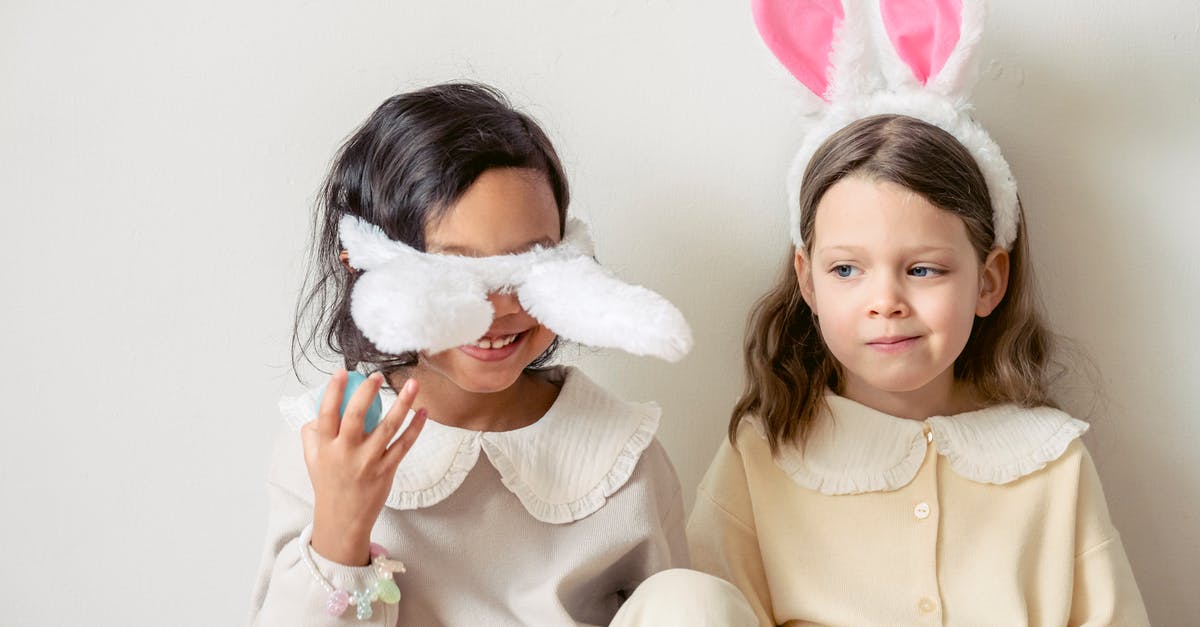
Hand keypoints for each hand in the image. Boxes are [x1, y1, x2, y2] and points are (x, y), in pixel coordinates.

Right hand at [301, 370, 426, 565]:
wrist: (343, 519)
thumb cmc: (329, 484)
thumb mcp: (312, 459)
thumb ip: (313, 434)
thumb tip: (320, 410)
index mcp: (325, 447)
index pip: (328, 413)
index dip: (334, 391)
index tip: (342, 372)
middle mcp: (346, 453)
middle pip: (357, 416)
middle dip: (368, 392)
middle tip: (378, 375)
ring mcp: (368, 462)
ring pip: (387, 428)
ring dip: (402, 404)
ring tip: (412, 384)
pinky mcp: (386, 470)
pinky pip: (403, 445)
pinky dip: (415, 428)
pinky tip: (423, 412)